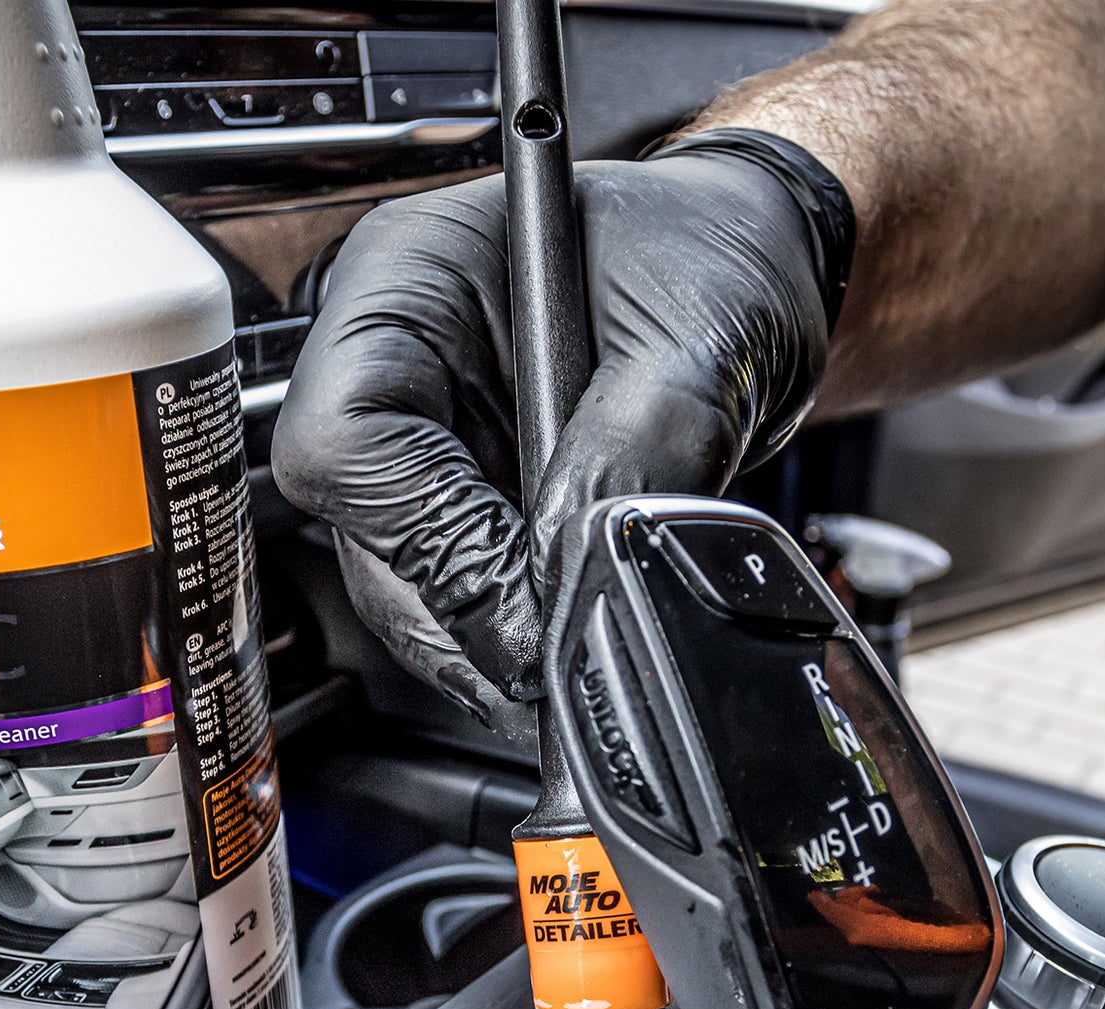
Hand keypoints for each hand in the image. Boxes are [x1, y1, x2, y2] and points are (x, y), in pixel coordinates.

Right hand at [272, 129, 853, 711]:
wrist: (755, 266)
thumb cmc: (715, 250)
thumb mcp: (696, 336)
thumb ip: (638, 452)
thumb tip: (590, 576)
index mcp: (410, 278)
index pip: (349, 440)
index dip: (434, 539)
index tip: (531, 595)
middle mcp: (393, 363)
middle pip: (364, 533)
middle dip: (463, 615)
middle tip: (558, 659)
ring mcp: (424, 441)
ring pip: (401, 588)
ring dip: (485, 642)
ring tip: (571, 661)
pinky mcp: (464, 503)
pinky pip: (454, 601)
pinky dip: (509, 639)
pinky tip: (563, 647)